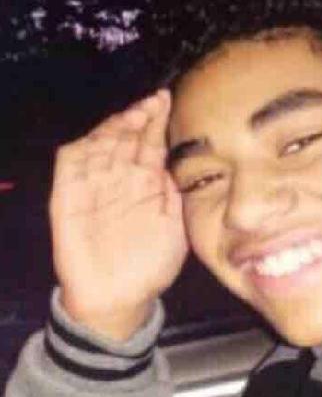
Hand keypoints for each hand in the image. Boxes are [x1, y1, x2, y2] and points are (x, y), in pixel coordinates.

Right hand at [50, 90, 187, 339]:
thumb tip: (176, 161)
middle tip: (154, 101)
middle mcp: (121, 179)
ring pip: (102, 143)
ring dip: (116, 126)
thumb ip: (173, 194)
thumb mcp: (174, 228)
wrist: (118, 297)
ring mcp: (94, 185)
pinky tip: (102, 135)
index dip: (158, 122)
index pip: (151, 144)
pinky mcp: (69, 195)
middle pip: (128, 138)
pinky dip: (85, 146)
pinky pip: (72, 163)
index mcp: (148, 184)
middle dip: (140, 116)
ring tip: (136, 113)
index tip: (168, 100)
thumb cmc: (151, 264)